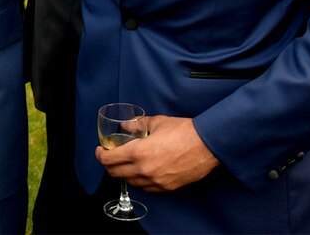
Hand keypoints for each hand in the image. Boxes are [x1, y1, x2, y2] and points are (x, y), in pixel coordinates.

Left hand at [95, 115, 219, 191]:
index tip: (101, 150)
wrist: (208, 144)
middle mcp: (145, 169)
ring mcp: (156, 181)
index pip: (109, 159)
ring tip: (126, 163)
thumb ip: (138, 124)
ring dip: (124, 173)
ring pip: (130, 182)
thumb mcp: (157, 121)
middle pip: (115, 173)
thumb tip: (126, 125)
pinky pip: (146, 188)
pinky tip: (142, 172)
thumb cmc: (184, 131)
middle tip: (110, 157)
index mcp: (139, 152)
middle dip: (108, 165)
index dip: (100, 154)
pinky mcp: (167, 187)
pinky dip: (140, 181)